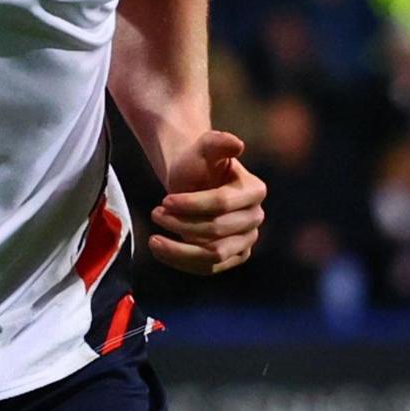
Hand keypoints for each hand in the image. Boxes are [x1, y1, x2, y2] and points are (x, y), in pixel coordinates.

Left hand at [149, 130, 265, 274]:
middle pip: (216, 231)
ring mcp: (246, 240)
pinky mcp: (232, 256)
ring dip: (179, 249)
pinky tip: (159, 249)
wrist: (191, 180)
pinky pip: (208, 268)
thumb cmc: (196, 163)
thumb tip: (236, 144)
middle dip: (181, 224)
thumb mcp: (202, 148)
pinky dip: (181, 262)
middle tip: (155, 213)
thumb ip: (216, 142)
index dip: (191, 204)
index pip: (222, 204)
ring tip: (153, 238)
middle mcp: (256, 217)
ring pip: (214, 255)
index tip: (164, 200)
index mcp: (255, 190)